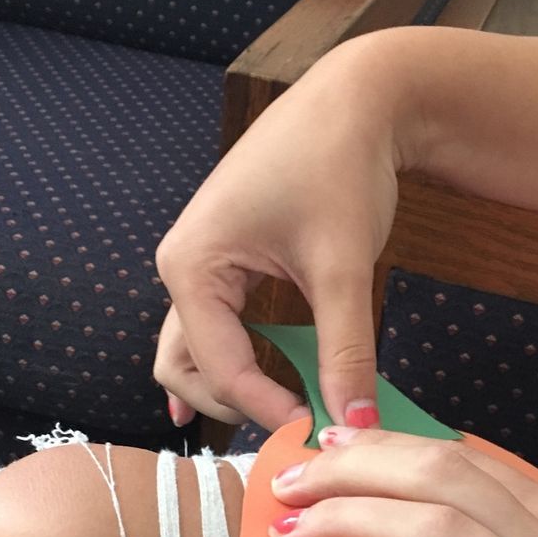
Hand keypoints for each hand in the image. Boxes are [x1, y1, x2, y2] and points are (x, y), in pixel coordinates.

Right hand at [153, 40, 401, 428]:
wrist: (356, 100)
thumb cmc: (339, 165)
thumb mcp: (344, 266)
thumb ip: (346, 350)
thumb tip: (356, 423)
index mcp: (190, 266)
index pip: (219, 367)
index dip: (267, 410)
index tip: (317, 436)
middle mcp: (181, 267)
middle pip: (183, 368)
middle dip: (233, 407)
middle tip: (293, 435)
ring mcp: (201, 264)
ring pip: (195, 352)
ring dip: (231, 389)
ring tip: (279, 422)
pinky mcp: (228, 261)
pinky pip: (219, 327)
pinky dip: (241, 362)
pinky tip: (263, 391)